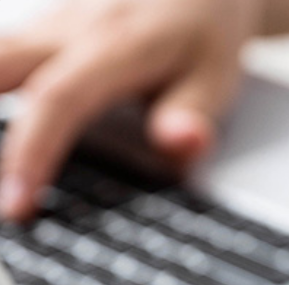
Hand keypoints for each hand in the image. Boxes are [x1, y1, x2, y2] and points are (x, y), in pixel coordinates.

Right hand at [0, 0, 262, 219]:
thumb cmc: (205, 32)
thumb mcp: (216, 77)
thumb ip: (193, 115)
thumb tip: (184, 142)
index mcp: (114, 45)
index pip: (59, 100)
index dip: (32, 152)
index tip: (17, 202)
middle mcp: (69, 28)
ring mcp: (49, 25)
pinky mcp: (43, 31)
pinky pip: (4, 60)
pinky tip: (1, 145)